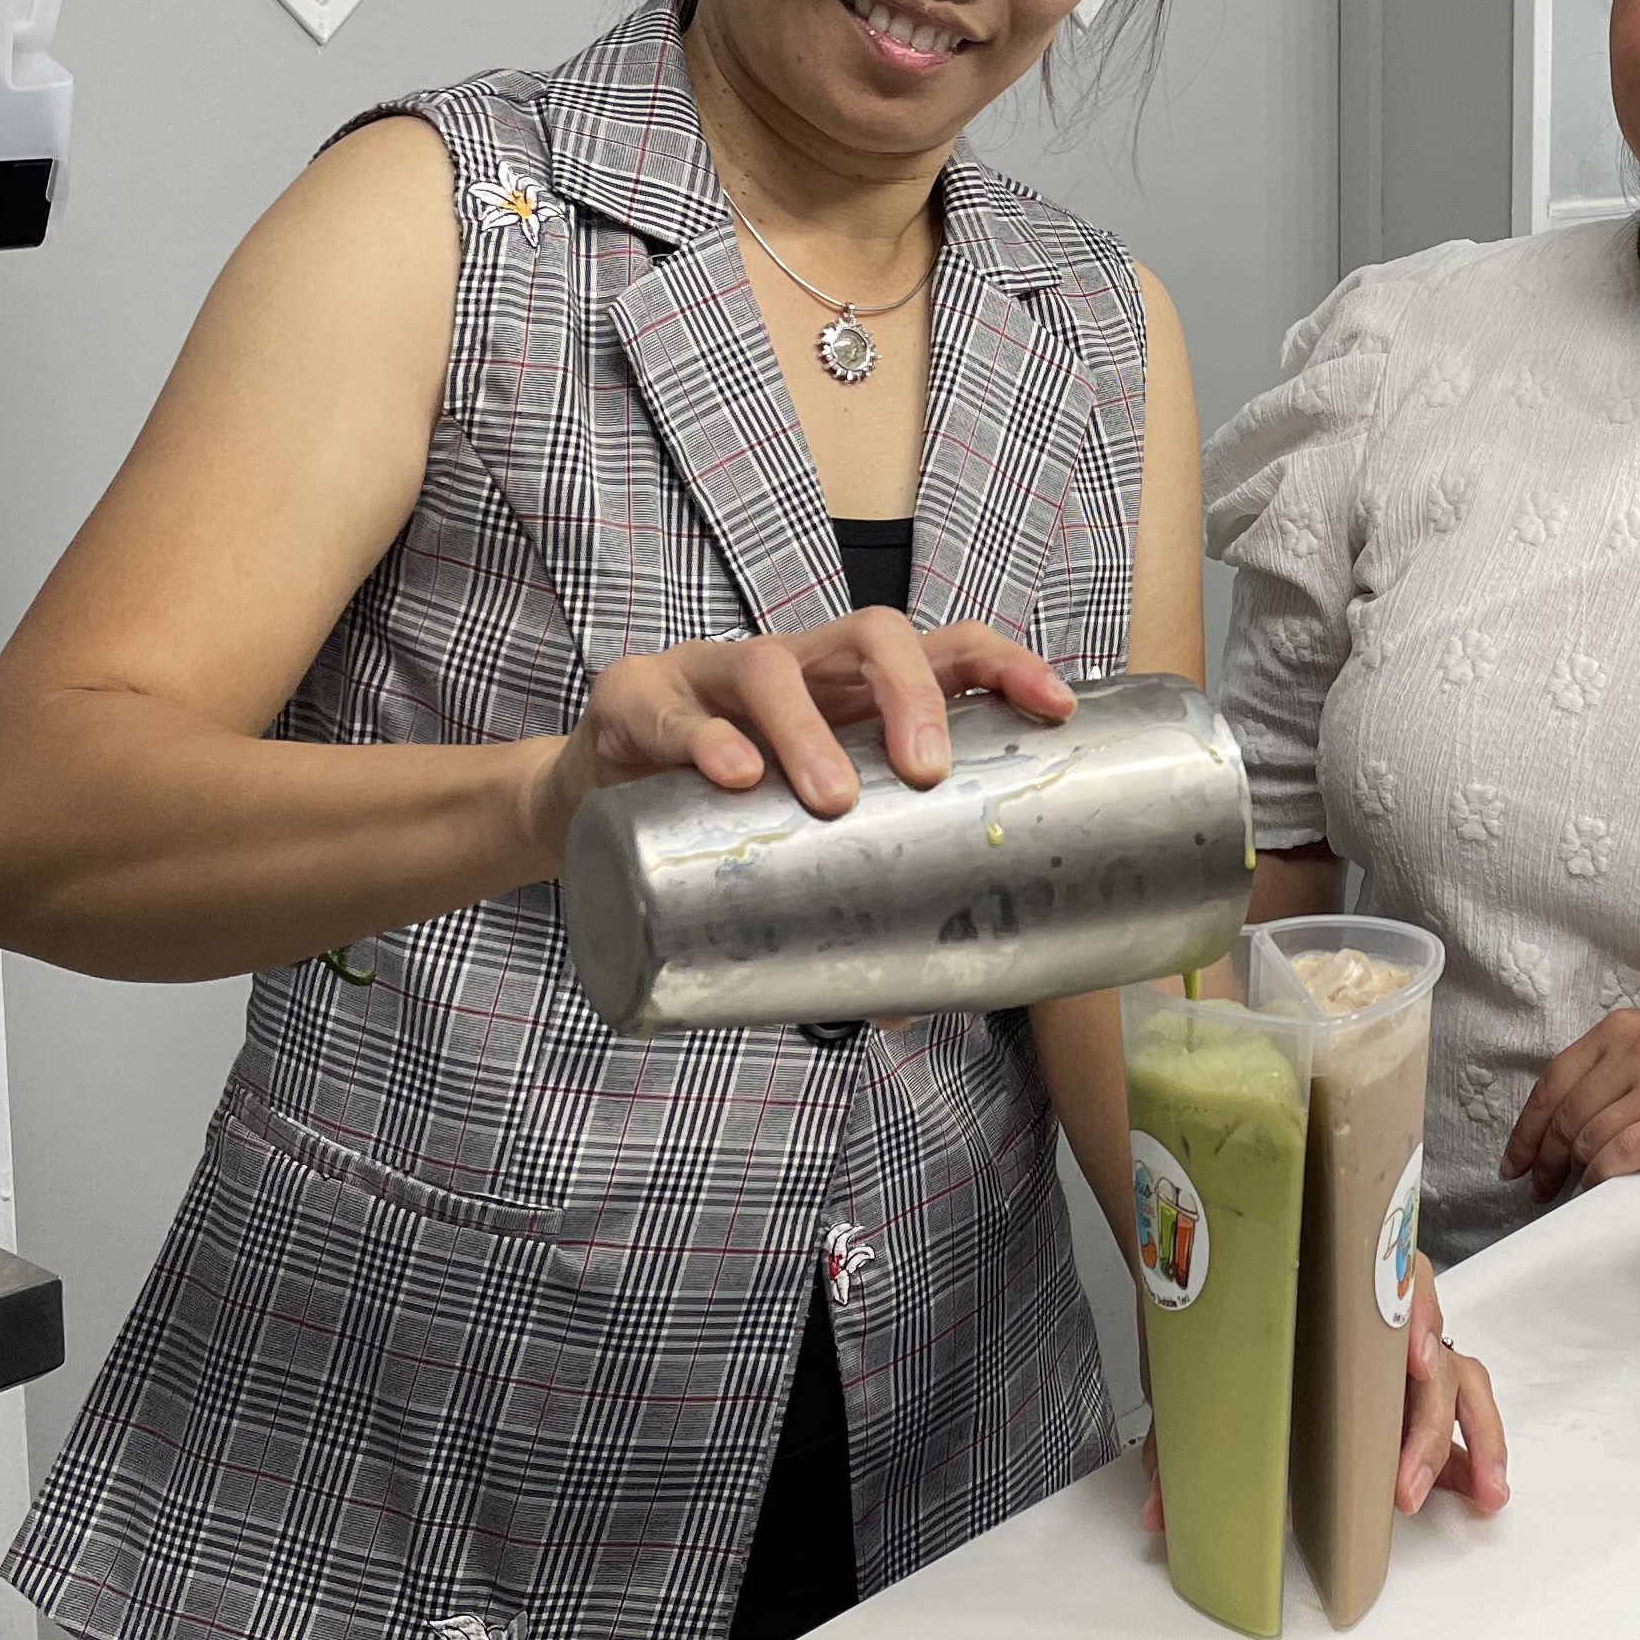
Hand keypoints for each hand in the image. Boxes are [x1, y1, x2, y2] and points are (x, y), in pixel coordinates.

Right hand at [522, 610, 1072, 859]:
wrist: (584, 804)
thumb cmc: (716, 816)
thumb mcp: (790, 843)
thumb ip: (843, 905)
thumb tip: (906, 1004)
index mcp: (850, 691)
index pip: (943, 649)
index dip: (1005, 665)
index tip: (1056, 708)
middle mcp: (794, 664)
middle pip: (870, 635)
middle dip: (913, 692)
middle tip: (928, 771)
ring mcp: (713, 673)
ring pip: (773, 666)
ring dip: (810, 729)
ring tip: (831, 798)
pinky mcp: (636, 696)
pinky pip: (672, 707)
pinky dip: (704, 738)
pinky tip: (729, 775)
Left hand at [1128, 1258, 1504, 1527]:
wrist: (1211, 1286)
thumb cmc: (1212, 1313)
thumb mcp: (1193, 1371)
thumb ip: (1179, 1438)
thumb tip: (1160, 1512)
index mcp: (1331, 1287)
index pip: (1392, 1277)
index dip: (1411, 1313)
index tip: (1411, 1359)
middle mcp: (1378, 1313)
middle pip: (1427, 1351)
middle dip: (1426, 1424)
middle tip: (1404, 1486)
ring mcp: (1398, 1351)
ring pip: (1459, 1379)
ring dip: (1476, 1437)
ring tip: (1486, 1493)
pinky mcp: (1405, 1389)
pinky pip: (1456, 1411)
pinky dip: (1471, 1450)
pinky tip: (1481, 1492)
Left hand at [1499, 1007, 1639, 1201]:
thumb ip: (1612, 1071)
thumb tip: (1567, 1125)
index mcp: (1620, 1028)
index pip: (1553, 1081)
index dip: (1527, 1129)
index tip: (1515, 1161)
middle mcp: (1635, 1047)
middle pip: (1567, 1115)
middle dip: (1546, 1160)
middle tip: (1542, 1186)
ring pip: (1590, 1136)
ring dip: (1573, 1172)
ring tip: (1573, 1189)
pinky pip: (1623, 1151)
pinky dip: (1602, 1174)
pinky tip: (1599, 1184)